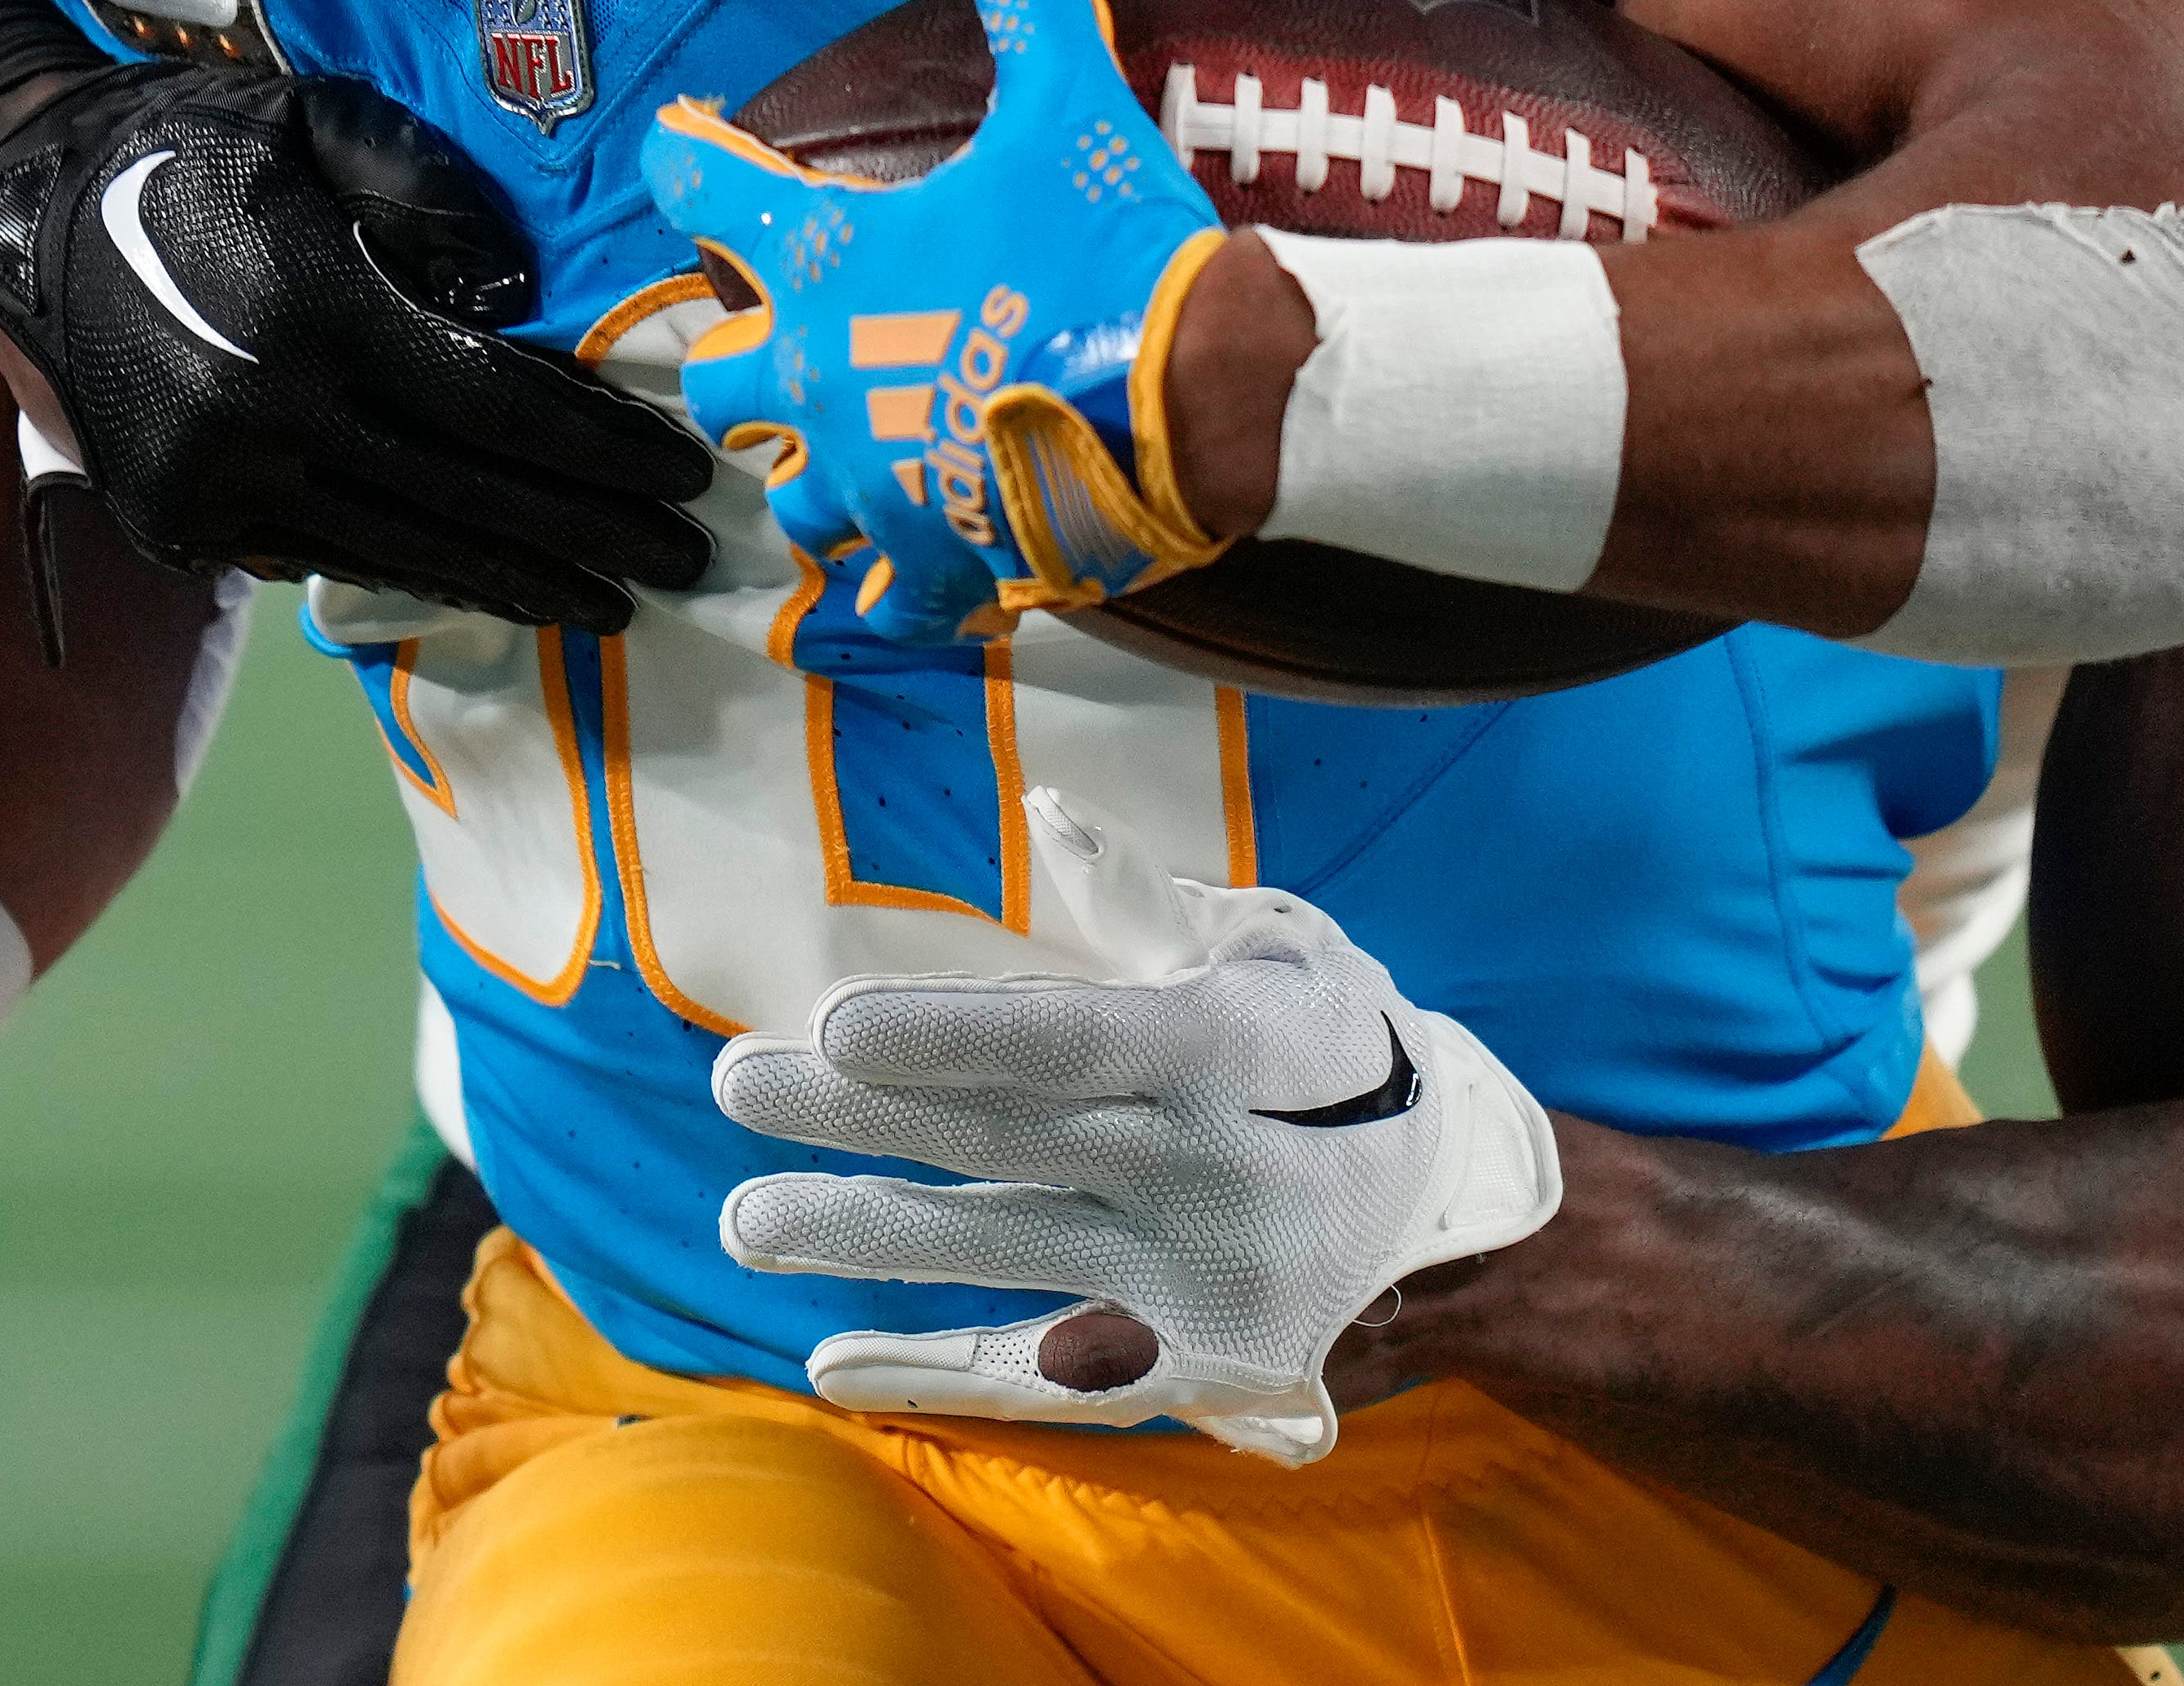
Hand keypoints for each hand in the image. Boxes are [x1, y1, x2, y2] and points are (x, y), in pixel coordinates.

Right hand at [0, 62, 713, 626]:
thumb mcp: (321, 119)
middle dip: (591, 536)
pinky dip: (420, 577)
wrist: (22, 213)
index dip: (601, 448)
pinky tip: (493, 585)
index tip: (686, 477)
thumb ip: (432, 194)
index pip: (497, 403)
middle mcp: (263, 416)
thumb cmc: (197, 146)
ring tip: (612, 604)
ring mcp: (213, 487)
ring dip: (519, 582)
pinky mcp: (178, 527)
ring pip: (403, 552)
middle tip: (688, 565)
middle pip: (469, 497)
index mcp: (311, 311)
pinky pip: (326, 561)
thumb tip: (525, 302)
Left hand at [646, 0, 1233, 641]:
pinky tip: (921, 575)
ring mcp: (868, 483)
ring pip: (789, 502)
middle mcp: (818, 378)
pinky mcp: (931, 562)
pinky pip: (881, 599)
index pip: (703, 191)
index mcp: (830, 260)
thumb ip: (1034, 7)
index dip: (687, 159)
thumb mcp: (1077, 106)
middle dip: (742, 366)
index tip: (681, 147)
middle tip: (790, 350)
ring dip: (813, 480)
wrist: (1198, 396)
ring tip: (857, 465)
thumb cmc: (1113, 249)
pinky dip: (897, 589)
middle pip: (716, 382)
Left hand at [711, 785, 1560, 1464]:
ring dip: (867, 1235)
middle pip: (1007, 1140)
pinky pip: (1047, 1372)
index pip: (1070, 1042)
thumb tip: (1047, 811)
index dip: (951, 1035)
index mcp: (1232, 1056)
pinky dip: (936, 1371)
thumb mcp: (1275, 947)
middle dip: (862, 1115)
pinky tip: (829, 1362)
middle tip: (740, 1084)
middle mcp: (1210, 1173)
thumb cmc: (1332, 1037)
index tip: (838, 1024)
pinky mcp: (1189, 1363)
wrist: (1443, 1185)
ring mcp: (1193, 1281)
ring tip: (746, 1218)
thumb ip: (1147, 899)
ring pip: (1004, 1252)